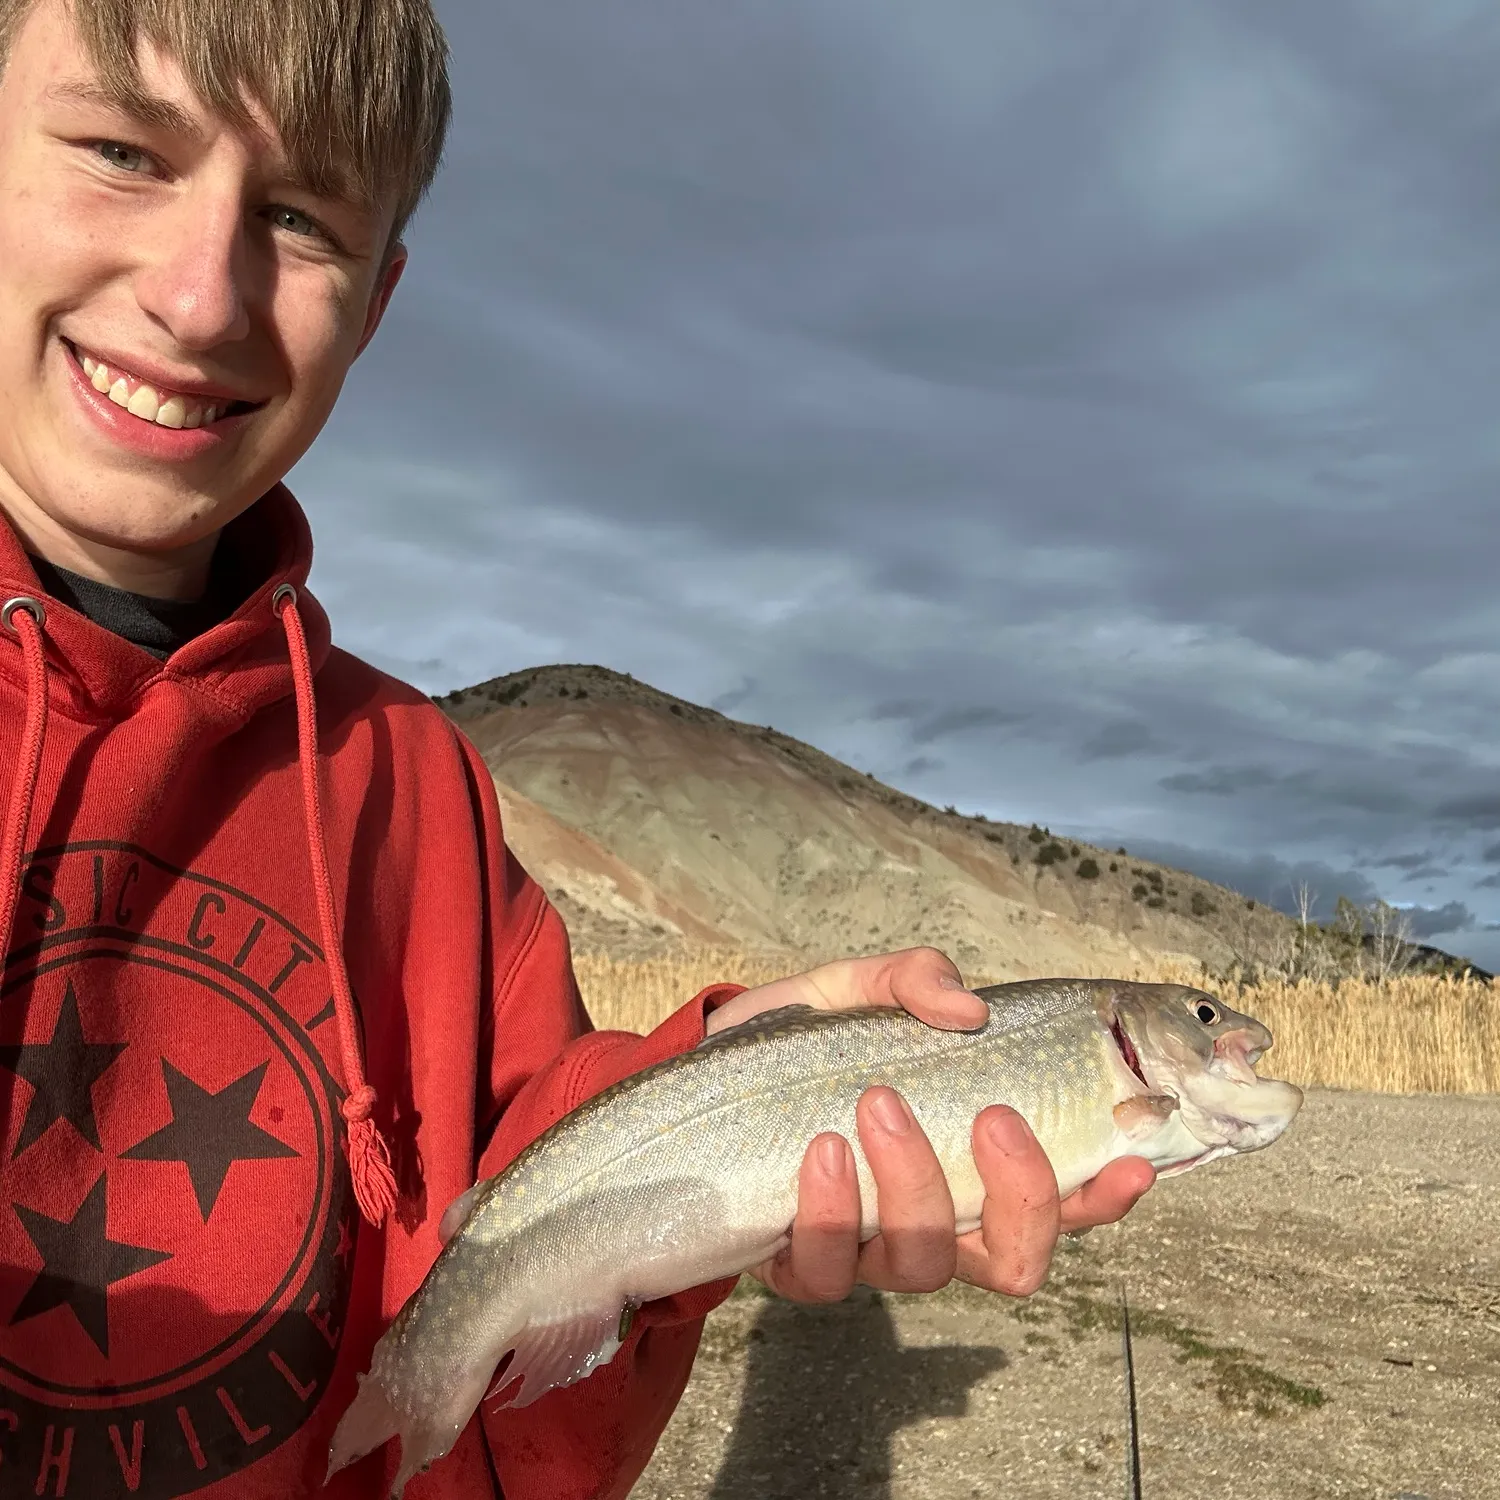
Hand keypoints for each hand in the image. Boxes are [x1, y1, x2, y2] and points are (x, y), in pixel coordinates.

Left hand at [711, 948, 1154, 1300]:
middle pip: (1016, 1262)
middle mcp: (935, 1222)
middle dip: (1020, 1196)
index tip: (1132, 1159)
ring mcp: (868, 1251)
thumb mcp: (860, 988)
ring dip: (913, 1183)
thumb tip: (968, 1009)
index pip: (1063, 1203)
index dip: (1105, 1197)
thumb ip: (915, 980)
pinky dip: (831, 1209)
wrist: (705, 1068)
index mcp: (970, 1164)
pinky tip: (820, 1151)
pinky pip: (828, 1269)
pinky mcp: (798, 1265)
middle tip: (991, 1116)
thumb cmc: (807, 1038)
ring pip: (922, 1264)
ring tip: (875, 1102)